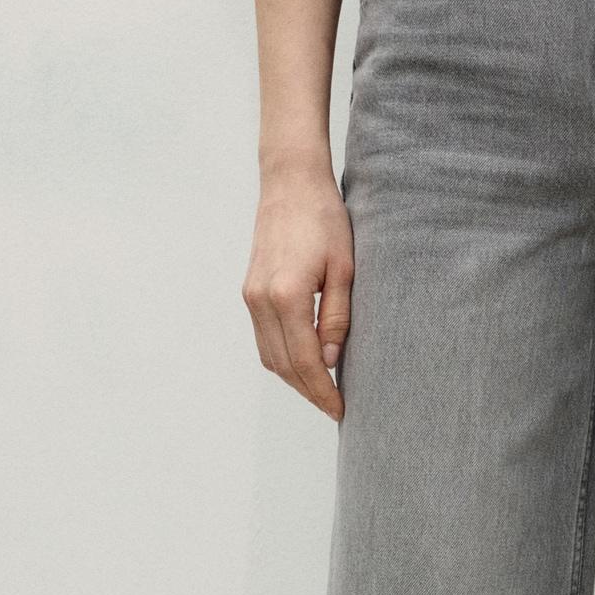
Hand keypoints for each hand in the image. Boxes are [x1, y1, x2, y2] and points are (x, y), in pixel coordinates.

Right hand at [242, 164, 353, 419]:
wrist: (291, 184)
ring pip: (269, 356)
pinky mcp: (250, 291)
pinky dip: (283, 358)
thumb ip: (337, 318)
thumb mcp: (345, 269)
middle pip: (283, 366)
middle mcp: (261, 300)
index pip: (305, 361)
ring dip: (295, 379)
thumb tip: (331, 362)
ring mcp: (251, 296)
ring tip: (323, 392)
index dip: (323, 391)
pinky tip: (306, 364)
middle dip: (310, 392)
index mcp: (287, 296)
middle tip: (336, 408)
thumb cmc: (325, 220)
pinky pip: (264, 339)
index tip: (341, 410)